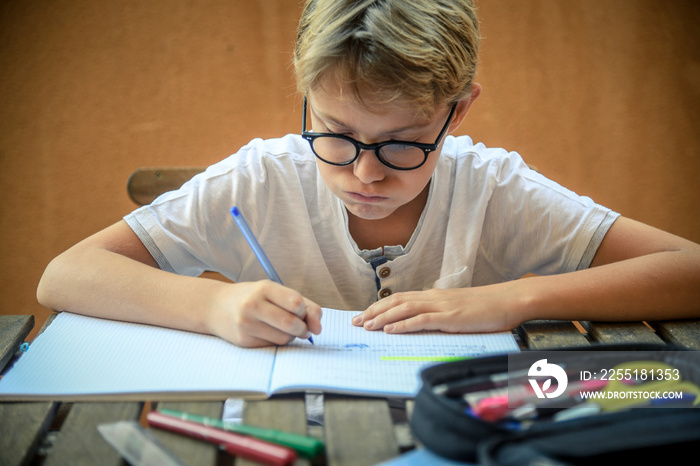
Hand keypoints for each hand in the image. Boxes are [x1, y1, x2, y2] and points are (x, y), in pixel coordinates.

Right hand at [207, 280, 321, 346]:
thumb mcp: (275, 292)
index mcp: (264, 288)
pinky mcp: (243, 341)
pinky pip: (273, 346)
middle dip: (302, 329)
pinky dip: (278, 342)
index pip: (296, 303)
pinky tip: (269, 333)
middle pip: (291, 324)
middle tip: (301, 327)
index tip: (303, 313)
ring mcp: (246, 324)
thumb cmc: (253, 297)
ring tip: (283, 328)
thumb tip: (318, 328)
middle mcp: (252, 305)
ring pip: (284, 339)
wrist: (216, 306)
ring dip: (291, 337)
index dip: (306, 312)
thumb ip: (304, 305)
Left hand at [352, 285, 521, 333]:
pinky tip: (391, 330)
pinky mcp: (451, 317)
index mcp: (434, 296)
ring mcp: (442, 306)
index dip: (379, 306)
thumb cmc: (486, 308)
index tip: (363, 315)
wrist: (509, 300)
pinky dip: (404, 324)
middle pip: (396, 301)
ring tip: (367, 326)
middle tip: (355, 322)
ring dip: (383, 318)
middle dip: (373, 312)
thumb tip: (422, 323)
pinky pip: (422, 320)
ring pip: (404, 308)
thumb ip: (439, 314)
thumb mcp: (457, 310)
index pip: (399, 299)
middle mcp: (433, 298)